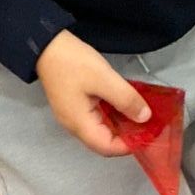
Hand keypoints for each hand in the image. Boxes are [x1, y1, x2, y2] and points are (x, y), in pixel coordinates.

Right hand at [35, 29, 150, 154]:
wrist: (46, 45)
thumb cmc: (72, 63)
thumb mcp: (105, 79)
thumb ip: (126, 99)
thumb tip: (144, 117)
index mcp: (79, 124)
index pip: (107, 148)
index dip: (128, 145)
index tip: (147, 135)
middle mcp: (74, 125)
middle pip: (104, 141)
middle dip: (126, 135)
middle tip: (147, 124)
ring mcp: (72, 115)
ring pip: (101, 128)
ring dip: (120, 124)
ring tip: (139, 113)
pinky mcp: (74, 105)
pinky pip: (96, 117)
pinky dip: (112, 114)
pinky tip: (124, 104)